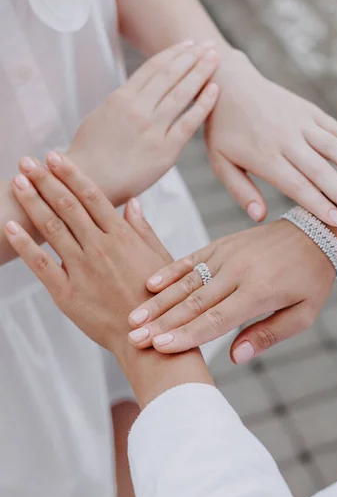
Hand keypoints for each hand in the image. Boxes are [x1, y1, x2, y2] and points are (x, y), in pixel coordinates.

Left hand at [4, 153, 170, 356]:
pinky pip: (41, 264)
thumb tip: (132, 203)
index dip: (71, 174)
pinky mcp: (67, 294)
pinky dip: (25, 245)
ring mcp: (82, 270)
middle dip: (45, 180)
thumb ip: (142, 229)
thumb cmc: (159, 300)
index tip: (54, 157)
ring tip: (17, 182)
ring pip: (52, 228)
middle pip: (68, 206)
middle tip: (27, 161)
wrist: (149, 339)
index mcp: (123, 237)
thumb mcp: (160, 259)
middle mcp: (100, 248)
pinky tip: (11, 227)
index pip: (92, 196)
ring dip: (33, 202)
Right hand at [68, 40, 219, 205]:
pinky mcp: (164, 151)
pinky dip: (203, 104)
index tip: (188, 44)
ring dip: (201, 72)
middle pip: (170, 75)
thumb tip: (137, 92)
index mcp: (120, 98)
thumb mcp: (99, 117)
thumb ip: (121, 103)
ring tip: (215, 58)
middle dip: (192, 57)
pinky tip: (215, 90)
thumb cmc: (90, 154)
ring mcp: (152, 130)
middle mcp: (137, 109)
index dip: (173, 53)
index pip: (152, 68)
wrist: (87, 183)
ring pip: (181, 94)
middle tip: (208, 44)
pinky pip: (188, 123)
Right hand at [127, 219, 335, 362]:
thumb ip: (268, 334)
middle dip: (161, 324)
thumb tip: (236, 357)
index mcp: (260, 292)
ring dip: (158, 301)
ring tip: (134, 318)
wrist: (314, 232)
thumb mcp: (303, 313)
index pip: (216, 319)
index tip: (160, 348)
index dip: (186, 335)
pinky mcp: (221, 244)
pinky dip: (169, 271)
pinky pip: (191, 259)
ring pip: (186, 282)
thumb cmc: (311, 279)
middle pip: (193, 303)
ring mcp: (226, 255)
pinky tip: (149, 284)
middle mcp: (238, 271)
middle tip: (133, 339)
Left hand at [207, 50, 336, 225]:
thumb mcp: (220, 163)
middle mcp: (285, 138)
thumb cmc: (223, 131)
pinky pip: (334, 127)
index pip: (296, 184)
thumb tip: (260, 217)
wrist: (228, 85)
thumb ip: (241, 191)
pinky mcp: (307, 110)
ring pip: (332, 145)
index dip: (318, 204)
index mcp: (263, 156)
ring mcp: (299, 122)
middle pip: (319, 169)